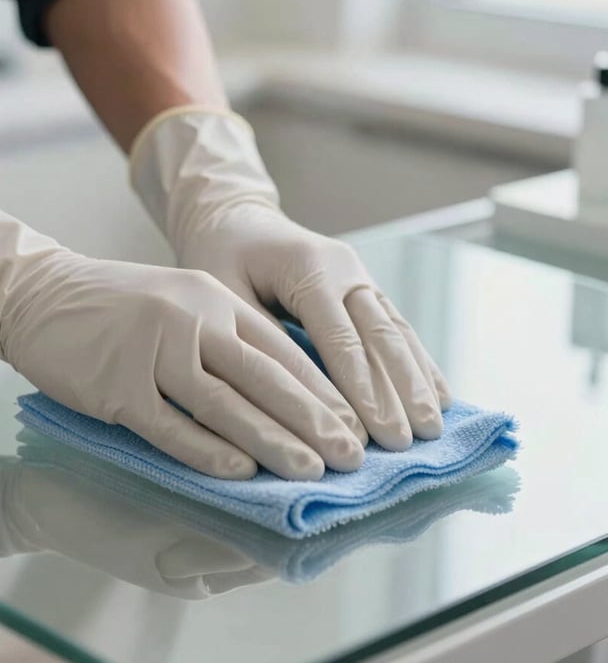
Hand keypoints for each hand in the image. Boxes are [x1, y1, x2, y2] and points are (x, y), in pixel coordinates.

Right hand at [0, 171, 363, 479]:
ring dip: (271, 441)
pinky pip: (169, 426)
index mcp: (212, 299)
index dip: (320, 389)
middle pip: (262, 377)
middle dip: (312, 419)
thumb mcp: (181, 299)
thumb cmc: (117, 303)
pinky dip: (206, 450)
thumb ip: (226, 334)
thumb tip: (280, 388)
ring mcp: (152, 352)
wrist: (39, 293)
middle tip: (349, 455)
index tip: (351, 422)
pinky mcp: (116, 386)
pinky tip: (240, 472)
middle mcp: (189, 320)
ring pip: (223, 404)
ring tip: (310, 471)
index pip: (280, 349)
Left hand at [131, 109, 450, 449]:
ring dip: (417, 381)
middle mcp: (344, 268)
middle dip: (398, 391)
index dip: (359, 389)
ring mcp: (360, 276)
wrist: (236, 220)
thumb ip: (256, 340)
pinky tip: (438, 394)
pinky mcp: (365, 288)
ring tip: (433, 426)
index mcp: (309, 267)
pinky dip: (419, 362)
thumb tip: (286, 402)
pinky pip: (397, 327)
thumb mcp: (222, 293)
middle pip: (379, 336)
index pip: (339, 338)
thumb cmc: (222, 259)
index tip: (375, 434)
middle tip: (410, 442)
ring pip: (396, 332)